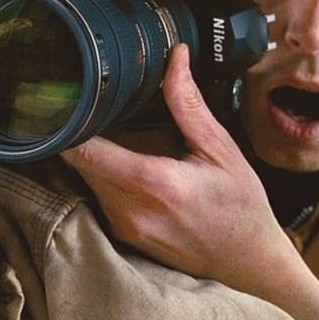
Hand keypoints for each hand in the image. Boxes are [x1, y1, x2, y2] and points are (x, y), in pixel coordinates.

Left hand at [60, 43, 318, 319]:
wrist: (250, 264)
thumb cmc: (241, 205)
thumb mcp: (221, 148)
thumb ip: (188, 104)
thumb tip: (176, 56)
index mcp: (153, 183)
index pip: (84, 151)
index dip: (70, 123)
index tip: (68, 98)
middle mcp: (129, 210)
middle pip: (80, 163)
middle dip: (85, 133)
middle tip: (96, 105)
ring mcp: (123, 227)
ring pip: (88, 179)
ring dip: (97, 156)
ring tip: (118, 133)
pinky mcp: (124, 237)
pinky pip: (101, 197)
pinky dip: (109, 176)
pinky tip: (133, 165)